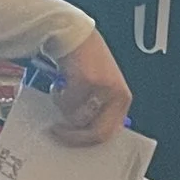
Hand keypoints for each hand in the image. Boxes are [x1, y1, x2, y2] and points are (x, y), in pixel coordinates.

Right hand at [50, 29, 132, 145]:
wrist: (75, 36)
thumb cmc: (85, 62)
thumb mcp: (101, 88)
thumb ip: (99, 109)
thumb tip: (85, 135)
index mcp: (123, 100)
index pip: (109, 134)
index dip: (88, 142)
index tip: (72, 144)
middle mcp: (117, 96)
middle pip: (97, 133)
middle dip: (73, 137)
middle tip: (57, 132)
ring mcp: (103, 90)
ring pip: (77, 120)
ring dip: (64, 109)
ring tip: (61, 93)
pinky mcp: (87, 82)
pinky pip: (67, 104)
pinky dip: (58, 96)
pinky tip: (59, 83)